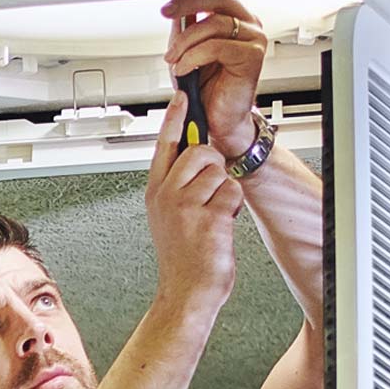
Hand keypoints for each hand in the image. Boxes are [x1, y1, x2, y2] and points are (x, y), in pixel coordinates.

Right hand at [145, 90, 244, 312]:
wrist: (186, 291)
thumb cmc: (182, 257)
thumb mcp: (168, 216)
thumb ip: (177, 185)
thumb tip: (196, 154)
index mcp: (156, 192)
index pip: (165, 144)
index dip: (175, 118)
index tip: (182, 97)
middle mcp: (167, 195)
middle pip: (199, 151)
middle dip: (213, 165)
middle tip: (210, 190)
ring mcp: (186, 206)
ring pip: (219, 171)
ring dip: (225, 190)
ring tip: (214, 213)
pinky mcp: (208, 217)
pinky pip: (232, 192)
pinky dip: (233, 206)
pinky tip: (222, 224)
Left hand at [162, 0, 267, 160]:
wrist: (218, 120)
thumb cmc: (206, 90)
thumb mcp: (186, 51)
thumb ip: (184, 27)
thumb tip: (174, 5)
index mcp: (235, 19)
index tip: (168, 3)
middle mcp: (248, 26)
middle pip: (217, 0)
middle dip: (188, 6)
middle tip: (168, 14)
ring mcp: (253, 40)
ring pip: (213, 24)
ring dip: (186, 42)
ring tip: (175, 60)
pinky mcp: (252, 57)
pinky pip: (216, 46)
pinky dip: (194, 57)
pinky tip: (184, 68)